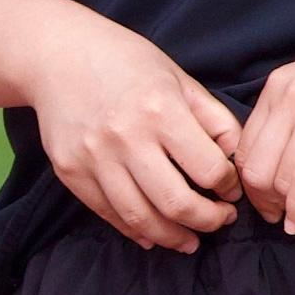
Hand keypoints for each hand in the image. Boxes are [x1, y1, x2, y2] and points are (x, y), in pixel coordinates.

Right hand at [18, 0, 245, 253]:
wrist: (57, 55)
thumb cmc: (125, 61)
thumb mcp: (178, 77)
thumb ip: (213, 118)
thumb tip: (237, 157)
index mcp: (161, 110)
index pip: (208, 169)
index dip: (228, 186)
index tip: (231, 188)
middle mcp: (127, 138)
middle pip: (177, 203)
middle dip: (208, 221)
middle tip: (220, 221)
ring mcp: (94, 158)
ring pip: (141, 219)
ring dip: (173, 237)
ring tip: (191, 240)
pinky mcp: (70, 172)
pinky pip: (109, 214)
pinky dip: (136, 231)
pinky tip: (154, 235)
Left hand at [238, 25, 294, 235]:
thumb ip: (293, 115)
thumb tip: (279, 162)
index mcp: (278, 86)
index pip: (244, 147)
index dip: (254, 184)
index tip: (275, 200)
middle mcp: (288, 96)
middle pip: (252, 168)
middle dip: (265, 202)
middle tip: (288, 216)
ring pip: (277, 179)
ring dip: (290, 209)